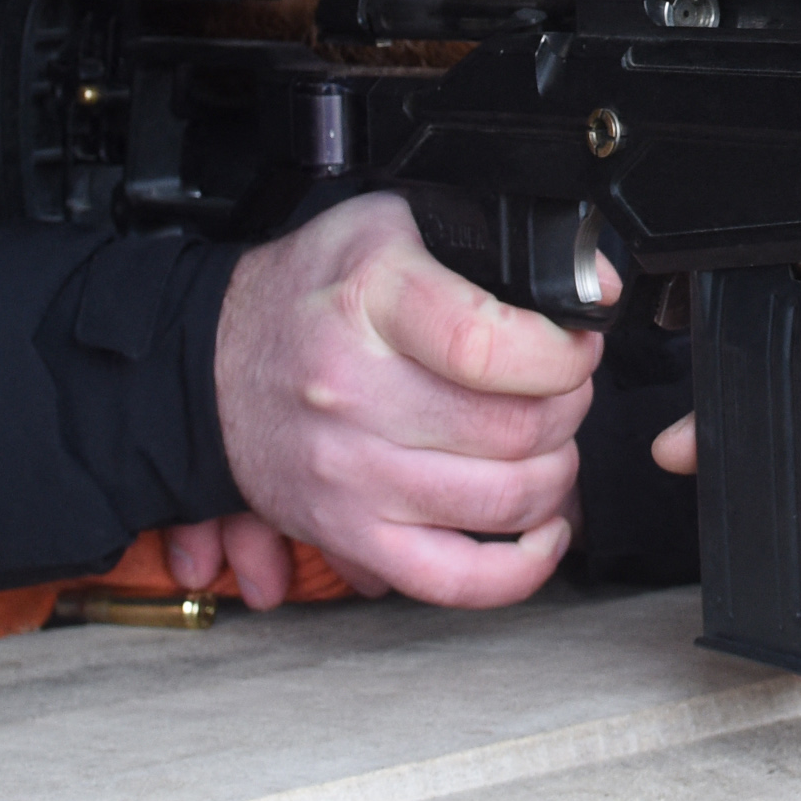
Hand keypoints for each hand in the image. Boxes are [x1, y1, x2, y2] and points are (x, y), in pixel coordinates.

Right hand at [198, 191, 604, 609]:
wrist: (207, 364)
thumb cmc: (313, 292)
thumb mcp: (393, 221)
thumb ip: (489, 240)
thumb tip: (593, 284)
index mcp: (372, 302)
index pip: (490, 345)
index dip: (563, 352)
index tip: (576, 344)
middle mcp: (355, 394)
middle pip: (515, 427)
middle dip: (570, 406)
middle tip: (564, 388)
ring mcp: (351, 476)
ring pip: (504, 499)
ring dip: (556, 474)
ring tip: (547, 443)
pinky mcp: (349, 535)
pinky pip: (456, 579)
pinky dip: (520, 568)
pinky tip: (543, 530)